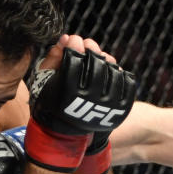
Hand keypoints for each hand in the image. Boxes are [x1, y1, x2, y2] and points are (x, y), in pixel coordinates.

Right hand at [24, 34, 135, 173]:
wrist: (66, 134)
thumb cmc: (53, 103)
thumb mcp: (45, 81)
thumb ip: (53, 59)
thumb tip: (66, 39)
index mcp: (68, 90)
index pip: (75, 57)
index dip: (74, 45)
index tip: (73, 41)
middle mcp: (89, 97)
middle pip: (96, 61)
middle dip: (90, 49)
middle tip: (86, 46)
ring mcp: (107, 104)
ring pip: (113, 69)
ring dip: (105, 60)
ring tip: (98, 60)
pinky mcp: (120, 108)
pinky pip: (127, 82)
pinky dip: (119, 73)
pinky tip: (110, 71)